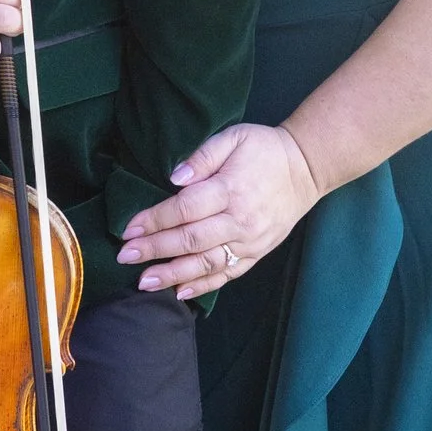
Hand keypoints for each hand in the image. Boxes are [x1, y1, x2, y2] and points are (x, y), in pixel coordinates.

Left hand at [119, 121, 320, 301]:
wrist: (307, 168)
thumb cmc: (264, 149)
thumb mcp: (233, 138)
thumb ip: (202, 157)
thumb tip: (174, 179)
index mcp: (229, 190)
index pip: (184, 210)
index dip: (153, 221)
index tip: (128, 229)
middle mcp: (239, 221)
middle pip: (190, 240)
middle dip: (154, 250)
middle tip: (124, 257)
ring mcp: (249, 242)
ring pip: (206, 264)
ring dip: (172, 275)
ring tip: (144, 282)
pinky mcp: (257, 254)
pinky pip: (227, 274)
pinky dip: (203, 285)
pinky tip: (179, 292)